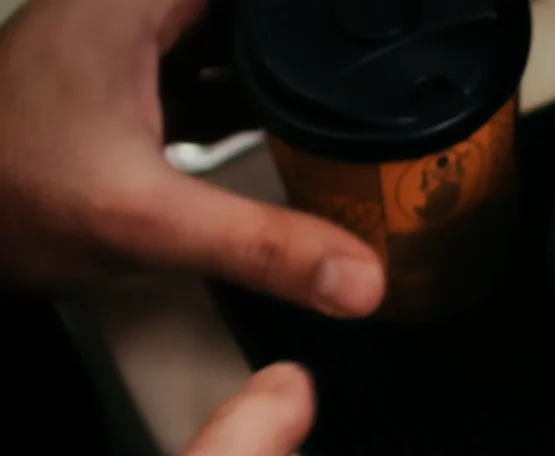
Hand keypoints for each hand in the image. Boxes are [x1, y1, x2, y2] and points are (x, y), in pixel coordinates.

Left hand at [0, 0, 383, 316]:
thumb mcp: (144, 222)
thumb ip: (259, 247)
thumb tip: (359, 277)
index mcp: (133, 1)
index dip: (315, 16)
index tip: (375, 32)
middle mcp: (131, 7)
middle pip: (250, 15)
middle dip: (310, 38)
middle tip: (374, 67)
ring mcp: (126, 42)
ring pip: (230, 36)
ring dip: (285, 62)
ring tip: (349, 94)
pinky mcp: (125, 83)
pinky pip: (211, 71)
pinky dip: (253, 94)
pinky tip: (291, 127)